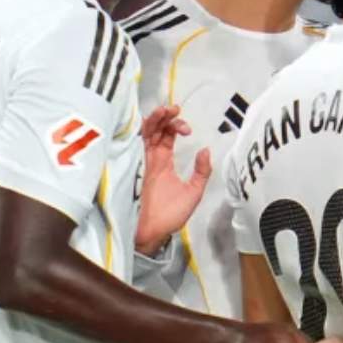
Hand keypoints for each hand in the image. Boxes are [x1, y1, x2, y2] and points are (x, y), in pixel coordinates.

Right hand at [135, 105, 210, 253]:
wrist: (154, 232)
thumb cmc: (171, 215)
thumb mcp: (194, 191)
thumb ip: (201, 171)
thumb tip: (206, 150)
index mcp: (164, 162)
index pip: (168, 135)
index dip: (175, 125)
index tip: (187, 129)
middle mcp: (153, 159)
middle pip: (155, 129)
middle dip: (164, 116)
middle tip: (174, 110)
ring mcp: (143, 162)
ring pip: (145, 133)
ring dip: (155, 119)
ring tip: (166, 111)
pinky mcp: (136, 167)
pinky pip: (137, 144)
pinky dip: (143, 130)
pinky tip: (152, 120)